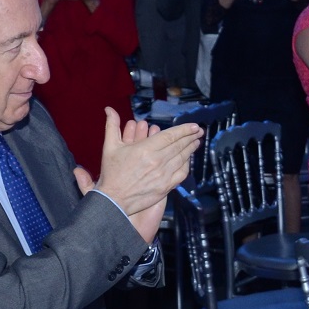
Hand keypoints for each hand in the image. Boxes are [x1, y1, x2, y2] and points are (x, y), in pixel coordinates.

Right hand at [90, 109, 203, 239]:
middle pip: (179, 146)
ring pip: (182, 159)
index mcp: (145, 149)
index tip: (194, 126)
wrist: (114, 200)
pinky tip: (188, 160)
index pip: (170, 136)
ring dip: (191, 149)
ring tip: (196, 142)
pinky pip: (181, 174)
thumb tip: (109, 109)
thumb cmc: (112, 173)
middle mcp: (157, 161)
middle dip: (191, 137)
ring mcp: (163, 175)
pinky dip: (186, 165)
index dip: (184, 130)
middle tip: (199, 131)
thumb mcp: (110, 147)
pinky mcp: (166, 187)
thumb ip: (112, 126)